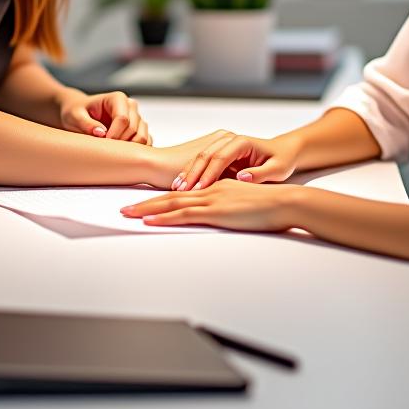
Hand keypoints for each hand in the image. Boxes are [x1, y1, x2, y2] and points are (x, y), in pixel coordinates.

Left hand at [58, 89, 150, 143]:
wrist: (81, 113)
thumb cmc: (77, 112)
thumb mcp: (74, 116)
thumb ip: (86, 124)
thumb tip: (101, 133)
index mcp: (118, 98)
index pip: (123, 119)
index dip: (114, 135)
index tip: (102, 142)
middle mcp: (131, 106)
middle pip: (134, 129)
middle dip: (120, 142)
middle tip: (105, 149)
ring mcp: (137, 118)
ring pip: (142, 137)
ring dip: (129, 148)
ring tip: (112, 151)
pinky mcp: (139, 129)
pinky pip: (146, 142)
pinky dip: (136, 151)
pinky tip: (121, 153)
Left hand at [120, 180, 301, 232]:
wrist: (283, 202)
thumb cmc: (270, 205)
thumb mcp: (244, 203)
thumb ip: (229, 206)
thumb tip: (219, 214)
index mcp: (216, 187)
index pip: (183, 192)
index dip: (161, 198)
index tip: (143, 203)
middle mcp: (209, 190)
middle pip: (171, 196)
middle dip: (146, 202)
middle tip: (125, 209)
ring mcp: (211, 199)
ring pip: (173, 203)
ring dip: (148, 209)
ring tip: (129, 214)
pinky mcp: (215, 211)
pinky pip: (184, 213)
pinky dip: (164, 216)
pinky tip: (150, 220)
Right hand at [160, 129, 299, 191]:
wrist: (284, 150)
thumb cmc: (282, 160)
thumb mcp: (276, 170)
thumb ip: (259, 174)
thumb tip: (241, 178)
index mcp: (242, 142)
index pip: (221, 157)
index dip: (209, 174)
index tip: (200, 189)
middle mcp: (230, 139)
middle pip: (206, 155)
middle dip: (193, 173)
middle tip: (181, 190)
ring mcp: (223, 143)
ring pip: (200, 157)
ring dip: (188, 172)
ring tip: (177, 188)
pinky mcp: (219, 151)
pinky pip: (202, 162)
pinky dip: (192, 172)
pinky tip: (184, 184)